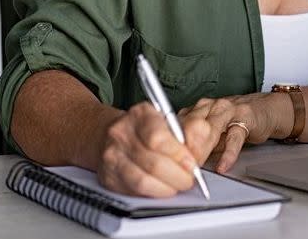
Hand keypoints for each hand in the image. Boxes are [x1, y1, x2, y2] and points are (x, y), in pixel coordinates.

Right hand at [93, 101, 213, 197]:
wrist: (114, 134)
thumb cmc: (147, 128)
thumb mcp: (169, 121)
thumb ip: (188, 131)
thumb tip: (199, 148)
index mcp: (140, 114)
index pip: (158, 138)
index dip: (179, 155)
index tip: (192, 164)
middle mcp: (122, 133)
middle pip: (153, 163)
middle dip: (178, 176)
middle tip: (189, 179)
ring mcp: (112, 155)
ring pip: (143, 181)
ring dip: (167, 188)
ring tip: (177, 185)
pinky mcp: (108, 176)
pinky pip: (134, 191)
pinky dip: (153, 193)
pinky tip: (162, 188)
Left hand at [180, 93, 291, 172]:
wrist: (262, 110)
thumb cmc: (233, 122)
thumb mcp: (210, 132)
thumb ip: (195, 143)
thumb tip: (177, 163)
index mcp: (198, 108)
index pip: (178, 124)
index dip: (171, 144)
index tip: (167, 161)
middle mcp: (210, 106)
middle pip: (191, 125)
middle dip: (184, 148)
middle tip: (180, 167)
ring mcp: (228, 110)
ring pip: (210, 129)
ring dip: (201, 149)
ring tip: (197, 166)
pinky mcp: (245, 118)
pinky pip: (234, 137)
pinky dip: (228, 154)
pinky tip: (223, 165)